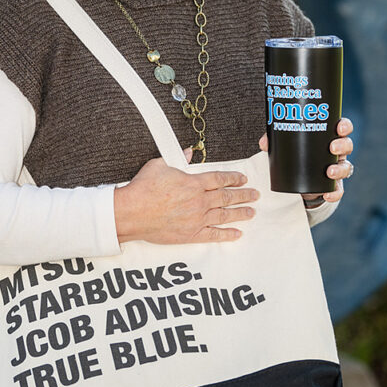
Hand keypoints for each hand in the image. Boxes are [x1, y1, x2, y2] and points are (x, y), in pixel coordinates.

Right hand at [114, 148, 259, 244]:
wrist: (132, 213)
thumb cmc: (143, 189)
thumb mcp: (160, 164)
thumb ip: (177, 158)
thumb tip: (188, 152)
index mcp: (193, 183)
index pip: (220, 179)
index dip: (234, 178)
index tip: (243, 178)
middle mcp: (199, 201)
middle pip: (227, 197)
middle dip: (243, 195)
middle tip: (255, 195)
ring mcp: (196, 219)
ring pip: (224, 215)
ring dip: (240, 213)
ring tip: (251, 212)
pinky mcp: (190, 234)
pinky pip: (213, 235)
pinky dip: (226, 234)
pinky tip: (237, 234)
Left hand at [259, 117, 354, 204]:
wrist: (299, 180)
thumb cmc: (297, 154)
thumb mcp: (288, 146)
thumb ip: (276, 142)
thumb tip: (264, 143)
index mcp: (328, 137)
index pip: (342, 127)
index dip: (344, 126)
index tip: (339, 127)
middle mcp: (336, 152)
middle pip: (347, 145)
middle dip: (343, 145)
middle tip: (332, 148)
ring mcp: (336, 168)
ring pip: (346, 167)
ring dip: (339, 169)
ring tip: (329, 172)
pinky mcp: (332, 185)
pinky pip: (338, 189)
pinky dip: (334, 192)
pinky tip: (328, 194)